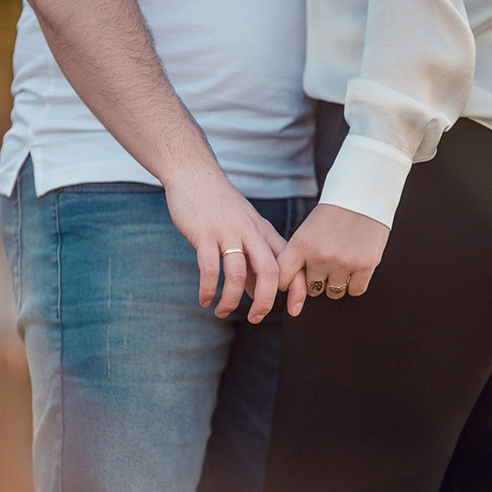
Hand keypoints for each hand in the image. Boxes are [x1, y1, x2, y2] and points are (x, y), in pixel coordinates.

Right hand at [164, 170, 286, 323]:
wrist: (193, 173)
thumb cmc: (219, 205)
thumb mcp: (245, 227)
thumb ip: (254, 258)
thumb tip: (259, 292)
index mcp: (263, 231)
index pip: (289, 262)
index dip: (297, 288)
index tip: (295, 310)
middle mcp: (250, 232)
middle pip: (270, 271)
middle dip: (266, 301)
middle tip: (256, 318)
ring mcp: (227, 232)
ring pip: (238, 275)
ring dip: (231, 300)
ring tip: (221, 312)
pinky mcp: (204, 234)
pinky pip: (210, 269)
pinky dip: (208, 289)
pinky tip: (205, 299)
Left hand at [277, 204, 389, 316]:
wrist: (362, 195)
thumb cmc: (331, 214)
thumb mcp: (306, 230)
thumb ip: (298, 256)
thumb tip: (289, 286)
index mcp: (301, 244)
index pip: (283, 278)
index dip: (286, 283)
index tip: (291, 281)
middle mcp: (320, 256)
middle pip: (310, 288)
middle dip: (315, 281)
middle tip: (323, 266)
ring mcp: (343, 262)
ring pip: (332, 292)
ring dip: (334, 284)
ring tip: (339, 266)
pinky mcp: (365, 265)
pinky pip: (354, 291)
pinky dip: (354, 284)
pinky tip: (354, 269)